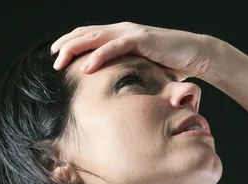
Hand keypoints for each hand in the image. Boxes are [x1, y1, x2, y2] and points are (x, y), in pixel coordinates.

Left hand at [50, 22, 221, 81]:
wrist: (196, 54)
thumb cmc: (171, 64)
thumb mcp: (144, 67)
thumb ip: (129, 71)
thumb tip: (118, 89)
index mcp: (121, 35)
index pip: (89, 35)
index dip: (71, 43)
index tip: (55, 56)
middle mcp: (123, 30)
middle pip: (86, 33)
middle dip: (66, 45)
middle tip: (51, 60)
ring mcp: (131, 33)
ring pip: (95, 37)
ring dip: (75, 49)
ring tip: (60, 62)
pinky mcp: (142, 40)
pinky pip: (115, 47)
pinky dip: (99, 56)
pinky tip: (86, 67)